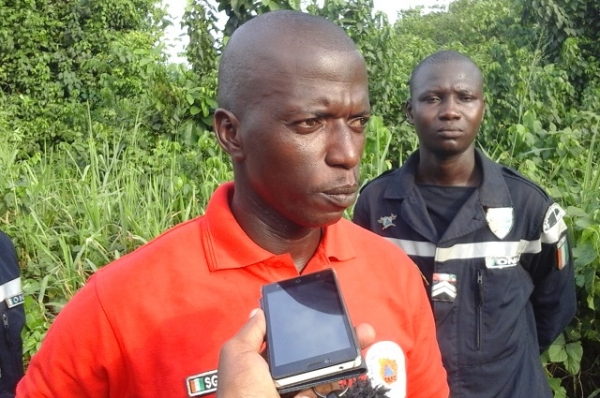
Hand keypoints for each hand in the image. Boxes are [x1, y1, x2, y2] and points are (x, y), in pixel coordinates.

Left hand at [216, 309, 375, 397]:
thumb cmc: (241, 388)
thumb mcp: (237, 353)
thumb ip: (250, 332)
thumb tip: (258, 312)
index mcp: (262, 360)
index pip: (284, 337)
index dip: (299, 323)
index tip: (316, 308)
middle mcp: (282, 371)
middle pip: (310, 347)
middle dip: (330, 332)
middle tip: (347, 319)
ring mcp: (299, 385)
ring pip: (327, 363)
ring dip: (347, 347)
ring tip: (364, 332)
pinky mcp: (312, 395)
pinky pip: (331, 381)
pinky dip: (348, 368)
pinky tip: (358, 355)